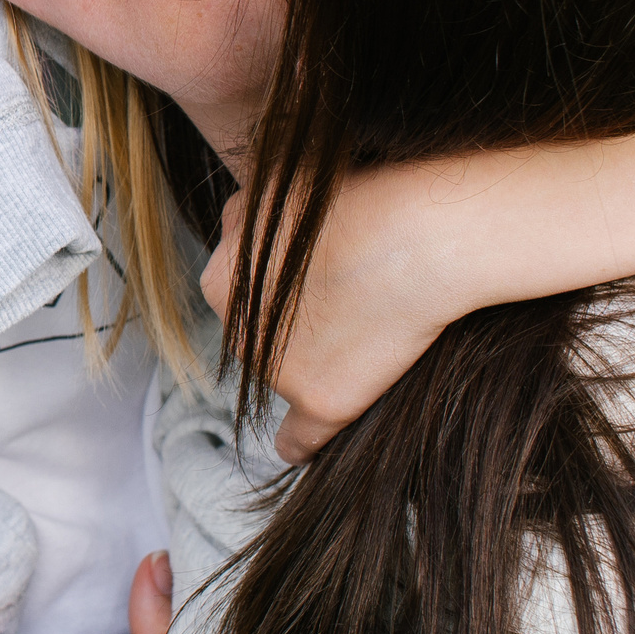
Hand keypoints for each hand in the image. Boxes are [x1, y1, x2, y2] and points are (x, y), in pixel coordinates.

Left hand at [199, 180, 458, 464]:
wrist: (416, 234)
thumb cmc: (358, 198)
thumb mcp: (274, 183)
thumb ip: (248, 213)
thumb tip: (237, 223)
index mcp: (218, 277)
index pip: (242, 287)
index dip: (285, 275)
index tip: (322, 267)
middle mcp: (236, 327)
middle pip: (258, 331)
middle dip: (293, 318)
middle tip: (347, 291)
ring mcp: (275, 369)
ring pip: (283, 370)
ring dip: (311, 359)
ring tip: (367, 321)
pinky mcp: (320, 400)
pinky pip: (297, 439)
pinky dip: (299, 444)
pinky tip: (299, 450)